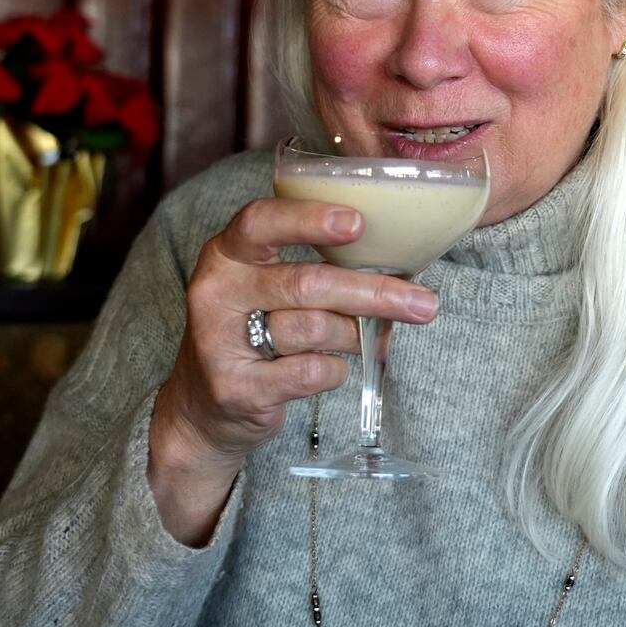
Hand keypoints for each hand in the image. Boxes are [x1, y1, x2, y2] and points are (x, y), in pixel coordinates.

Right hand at [147, 198, 437, 541]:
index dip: (310, 219)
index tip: (357, 222)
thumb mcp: (265, 285)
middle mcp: (216, 291)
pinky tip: (329, 368)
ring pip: (315, 329)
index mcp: (226, 254)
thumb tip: (396, 266)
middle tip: (422, 303)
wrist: (203, 407)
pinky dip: (334, 371)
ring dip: (353, 336)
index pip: (262, 222)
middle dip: (373, 293)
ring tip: (361, 339)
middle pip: (307, 284)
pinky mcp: (235, 388)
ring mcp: (219, 342)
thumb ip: (313, 266)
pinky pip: (310, 373)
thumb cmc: (253, 331)